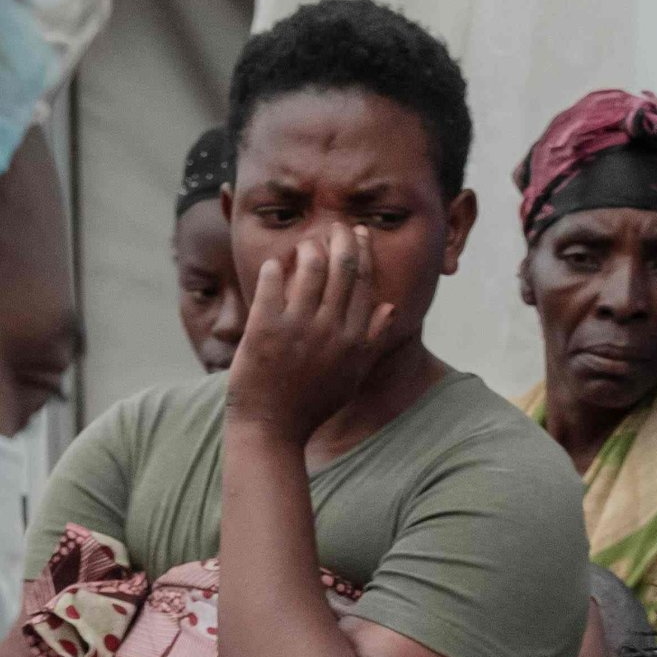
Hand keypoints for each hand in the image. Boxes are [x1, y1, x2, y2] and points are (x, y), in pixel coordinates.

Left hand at [226, 223, 401, 447]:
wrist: (271, 430)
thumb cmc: (311, 405)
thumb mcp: (352, 376)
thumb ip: (372, 341)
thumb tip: (390, 307)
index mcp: (354, 340)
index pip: (364, 282)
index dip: (363, 251)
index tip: (358, 234)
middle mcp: (331, 331)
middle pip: (342, 267)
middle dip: (341, 238)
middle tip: (335, 225)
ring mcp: (298, 329)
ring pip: (311, 268)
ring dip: (309, 247)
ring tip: (305, 243)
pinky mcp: (265, 330)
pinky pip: (272, 283)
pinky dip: (274, 268)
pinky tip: (274, 264)